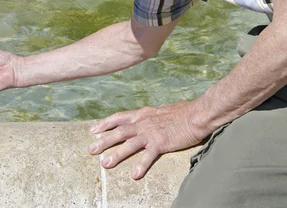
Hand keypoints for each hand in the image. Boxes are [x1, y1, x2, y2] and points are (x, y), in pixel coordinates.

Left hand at [88, 100, 205, 179]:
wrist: (196, 114)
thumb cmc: (183, 112)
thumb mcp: (162, 110)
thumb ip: (152, 116)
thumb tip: (149, 117)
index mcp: (144, 114)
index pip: (120, 117)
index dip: (106, 123)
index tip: (93, 129)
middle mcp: (144, 122)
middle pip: (119, 131)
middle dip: (103, 140)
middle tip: (90, 149)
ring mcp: (151, 133)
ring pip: (129, 144)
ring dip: (116, 154)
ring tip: (105, 164)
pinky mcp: (161, 143)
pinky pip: (148, 156)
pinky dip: (141, 165)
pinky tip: (135, 175)